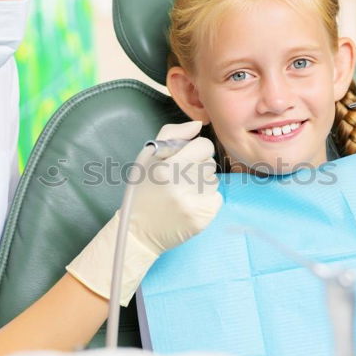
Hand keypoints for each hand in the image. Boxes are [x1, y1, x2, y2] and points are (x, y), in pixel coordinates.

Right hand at [66, 121, 222, 304]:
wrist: (137, 230)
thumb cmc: (143, 189)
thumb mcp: (147, 157)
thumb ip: (172, 135)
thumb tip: (199, 126)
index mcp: (165, 168)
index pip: (204, 146)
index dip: (197, 149)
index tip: (186, 158)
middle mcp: (179, 187)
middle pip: (210, 163)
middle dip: (198, 168)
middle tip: (180, 179)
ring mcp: (192, 205)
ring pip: (214, 181)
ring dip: (202, 184)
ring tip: (183, 193)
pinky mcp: (201, 220)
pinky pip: (217, 198)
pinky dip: (207, 200)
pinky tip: (190, 204)